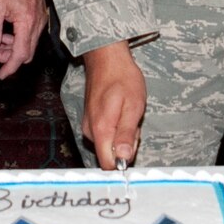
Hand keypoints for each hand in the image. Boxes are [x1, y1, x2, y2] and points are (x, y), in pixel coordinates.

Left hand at [0, 0, 47, 78]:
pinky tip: (8, 30)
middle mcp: (38, 23)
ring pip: (30, 43)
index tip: (2, 75)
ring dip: (14, 47)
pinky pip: (32, 34)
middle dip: (10, 57)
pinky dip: (20, 37)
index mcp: (27, 23)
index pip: (20, 54)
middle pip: (27, 52)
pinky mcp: (40, 14)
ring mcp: (41, 19)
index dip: (10, 67)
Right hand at [81, 40, 147, 169]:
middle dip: (126, 145)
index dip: (123, 162)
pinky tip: (120, 112)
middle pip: (110, 155)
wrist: (106, 58)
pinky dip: (116, 128)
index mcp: (100, 130)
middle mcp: (90, 131)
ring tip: (128, 114)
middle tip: (133, 123)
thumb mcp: (133, 106)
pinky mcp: (90, 122)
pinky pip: (105, 135)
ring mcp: (88, 126)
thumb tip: (123, 159)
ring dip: (122, 135)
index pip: (108, 164)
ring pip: (109, 144)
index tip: (134, 147)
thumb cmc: (122, 78)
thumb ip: (126, 134)